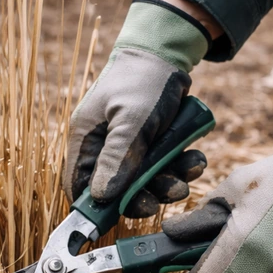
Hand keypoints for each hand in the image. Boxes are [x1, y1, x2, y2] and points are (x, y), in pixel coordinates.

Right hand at [64, 0, 212, 217]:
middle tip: (171, 192)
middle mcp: (104, 146)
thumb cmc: (144, 81)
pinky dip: (179, 166)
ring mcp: (128, 146)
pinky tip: (195, 158)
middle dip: (146, 194)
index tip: (119, 218)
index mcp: (87, 139)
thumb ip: (119, 157)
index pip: (78, 185)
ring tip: (190, 171)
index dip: (95, 207)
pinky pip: (163, 167)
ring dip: (169, 181)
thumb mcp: (133, 120)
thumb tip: (103, 197)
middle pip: (117, 190)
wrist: (169, 54)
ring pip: (145, 181)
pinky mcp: (150, 144)